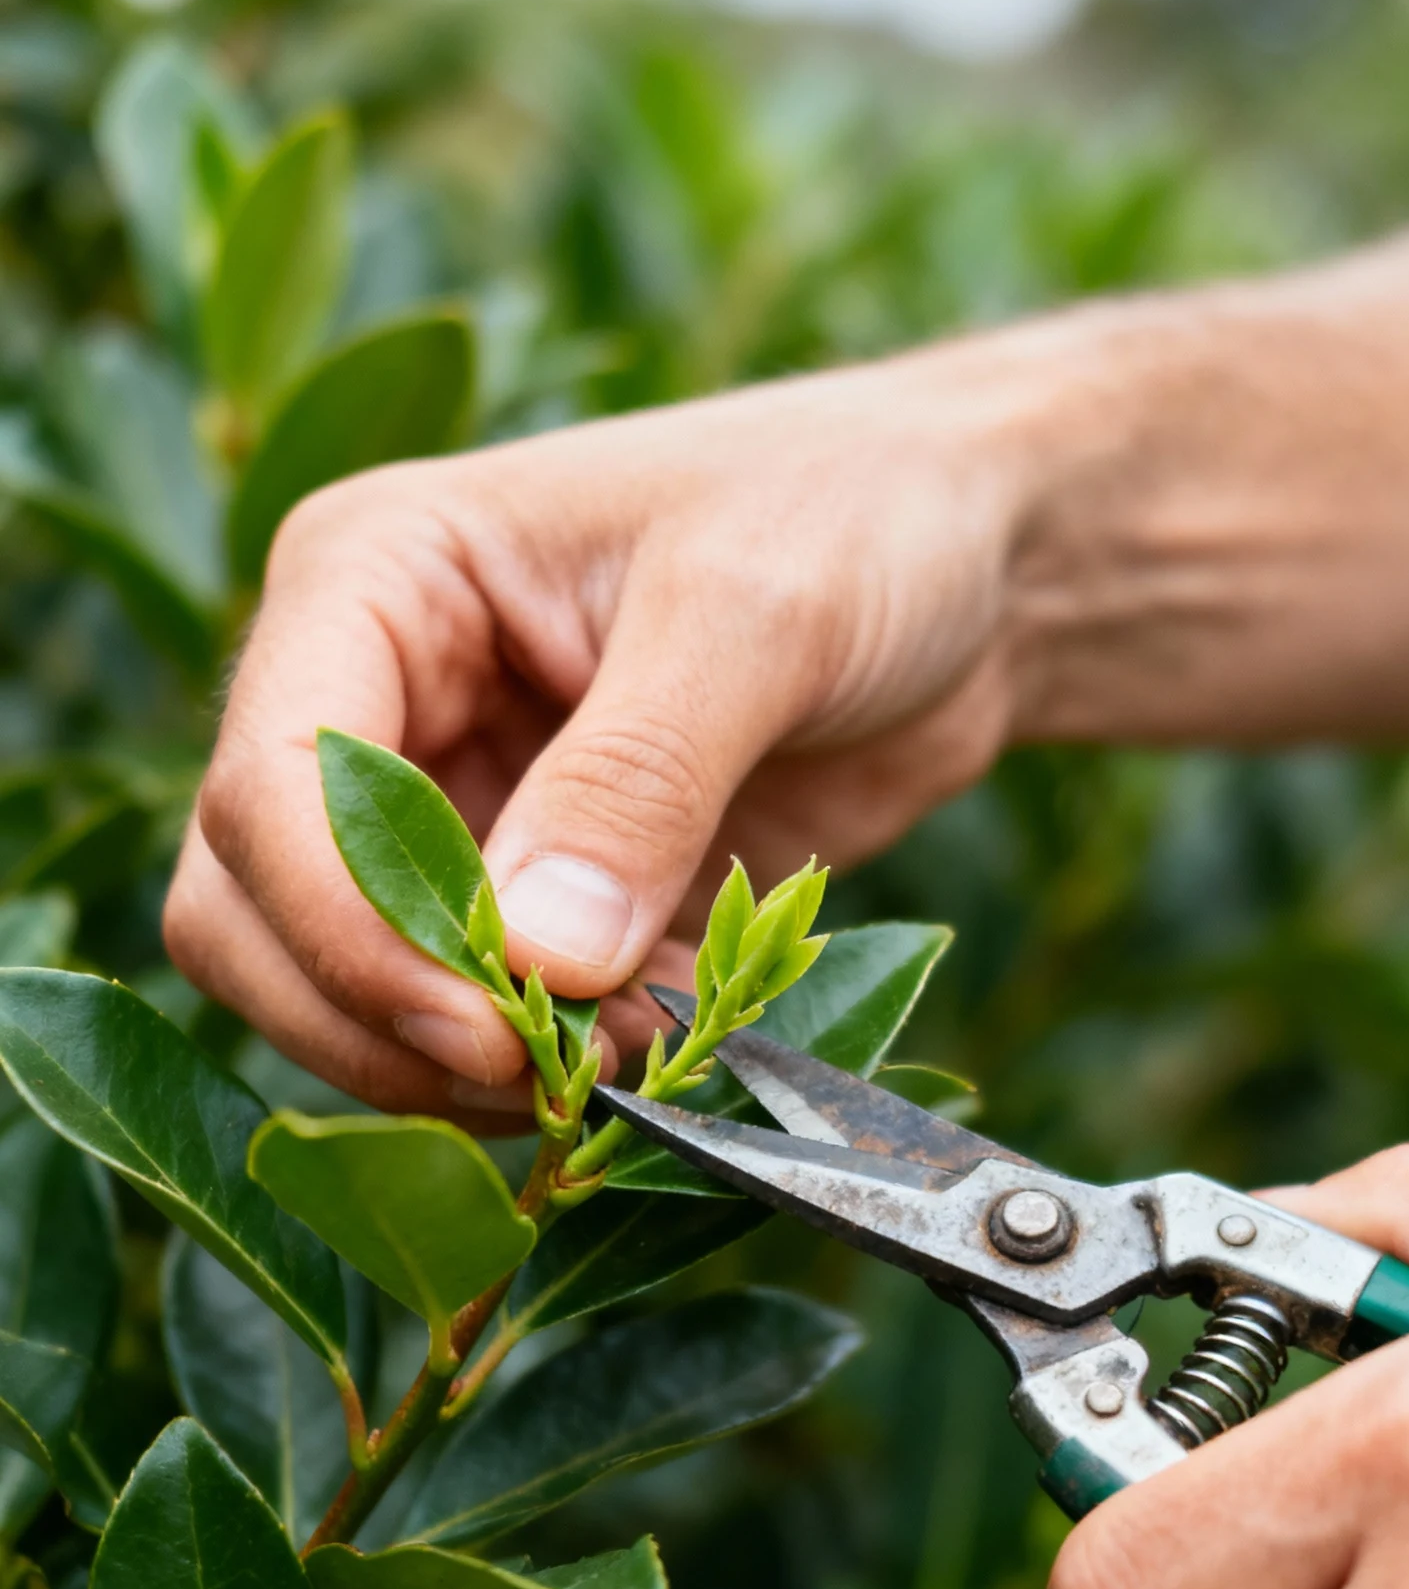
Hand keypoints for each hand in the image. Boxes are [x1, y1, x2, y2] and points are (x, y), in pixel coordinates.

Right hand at [164, 346, 1037, 1110]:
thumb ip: (639, 780)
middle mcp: (374, 694)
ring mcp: (446, 800)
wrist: (970, 562)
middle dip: (389, 1020)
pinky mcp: (529, 889)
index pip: (271, 788)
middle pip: (259, 913)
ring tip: (645, 1050)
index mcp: (374, 575)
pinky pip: (481, 1018)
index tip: (494, 1029)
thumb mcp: (754, 614)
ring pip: (349, 990)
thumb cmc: (857, 514)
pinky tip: (679, 1027)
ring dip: (474, 1061)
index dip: (352, 934)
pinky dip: (562, 1059)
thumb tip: (534, 962)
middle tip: (559, 1073)